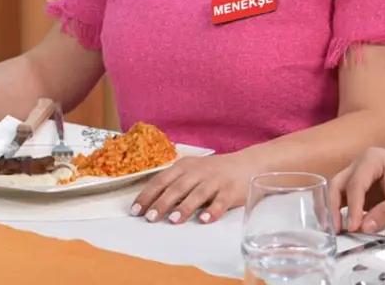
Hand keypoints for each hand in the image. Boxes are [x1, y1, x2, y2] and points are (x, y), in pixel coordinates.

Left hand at [131, 151, 260, 223]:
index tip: (136, 211)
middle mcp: (199, 171)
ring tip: (174, 220)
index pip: (162, 180)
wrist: (249, 163)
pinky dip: (213, 211)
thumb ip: (176, 184)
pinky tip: (205, 220)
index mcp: (185, 166)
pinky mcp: (231, 191)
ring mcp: (216, 180)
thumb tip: (152, 205)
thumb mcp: (194, 171)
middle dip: (163, 203)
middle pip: (178, 187)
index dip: (147, 195)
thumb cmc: (215, 172)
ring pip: (198, 193)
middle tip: (151, 218)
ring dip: (185, 207)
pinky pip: (221, 201)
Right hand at [328, 147, 384, 233]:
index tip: (353, 226)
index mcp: (373, 159)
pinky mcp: (362, 191)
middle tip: (335, 229)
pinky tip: (341, 227)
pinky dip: (341, 212)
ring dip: (333, 210)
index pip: (356, 184)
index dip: (353, 207)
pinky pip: (345, 201)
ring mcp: (360, 177)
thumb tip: (364, 227)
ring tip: (335, 230)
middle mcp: (361, 165)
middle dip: (334, 207)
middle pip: (339, 184)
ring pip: (338, 192)